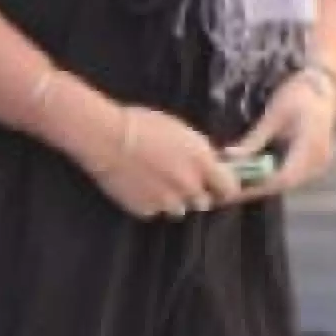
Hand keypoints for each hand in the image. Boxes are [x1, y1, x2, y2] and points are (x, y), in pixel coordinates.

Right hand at [83, 104, 239, 220]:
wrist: (106, 137)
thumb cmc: (142, 124)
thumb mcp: (182, 131)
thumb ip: (200, 153)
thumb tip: (211, 164)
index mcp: (202, 163)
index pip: (229, 189)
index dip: (223, 188)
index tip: (217, 185)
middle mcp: (189, 187)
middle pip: (204, 203)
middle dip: (195, 194)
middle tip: (179, 179)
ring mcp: (168, 202)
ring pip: (179, 210)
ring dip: (172, 200)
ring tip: (154, 180)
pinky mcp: (146, 211)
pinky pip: (155, 211)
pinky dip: (150, 202)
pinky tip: (138, 185)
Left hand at [224, 67, 335, 200]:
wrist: (324, 85)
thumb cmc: (298, 94)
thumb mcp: (273, 115)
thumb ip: (253, 140)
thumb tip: (228, 156)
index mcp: (309, 147)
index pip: (282, 177)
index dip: (257, 187)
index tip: (234, 190)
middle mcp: (319, 160)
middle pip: (286, 184)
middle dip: (258, 188)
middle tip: (232, 191)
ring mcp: (321, 163)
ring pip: (290, 182)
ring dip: (266, 184)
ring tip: (241, 184)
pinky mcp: (318, 163)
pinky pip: (296, 176)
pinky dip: (276, 176)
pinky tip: (258, 175)